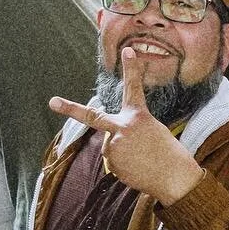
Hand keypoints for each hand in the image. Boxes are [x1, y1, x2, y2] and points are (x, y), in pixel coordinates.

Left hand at [49, 47, 204, 204]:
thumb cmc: (169, 154)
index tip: (128, 50)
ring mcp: (115, 145)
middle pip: (92, 116)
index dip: (130, 69)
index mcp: (139, 116)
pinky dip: (125, 166)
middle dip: (70, 108)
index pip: (133, 88)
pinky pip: (115, 162)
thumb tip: (114, 140)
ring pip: (112, 146)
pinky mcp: (113, 163)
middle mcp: (123, 127)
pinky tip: (138, 168)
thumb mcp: (153, 132)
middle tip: (53, 101)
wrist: (175, 179)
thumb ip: (131, 129)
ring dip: (124, 153)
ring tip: (143, 160)